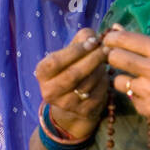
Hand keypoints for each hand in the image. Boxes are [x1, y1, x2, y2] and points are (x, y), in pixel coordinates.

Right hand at [35, 28, 109, 142]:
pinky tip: (105, 76)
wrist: (73, 100)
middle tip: (106, 50)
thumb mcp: (71, 51)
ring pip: (87, 85)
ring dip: (100, 71)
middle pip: (73, 75)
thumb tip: (92, 37)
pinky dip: (104, 83)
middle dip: (93, 59)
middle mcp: (49, 91)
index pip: (56, 61)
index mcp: (42, 73)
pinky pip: (98, 95)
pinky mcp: (82, 112)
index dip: (76, 51)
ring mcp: (65, 104)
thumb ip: (81, 39)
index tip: (94, 42)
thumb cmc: (72, 67)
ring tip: (105, 62)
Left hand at [101, 26, 149, 127]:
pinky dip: (137, 97)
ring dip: (125, 80)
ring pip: (118, 81)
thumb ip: (142, 43)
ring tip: (142, 81)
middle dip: (112, 57)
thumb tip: (115, 28)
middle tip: (118, 59)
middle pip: (114, 58)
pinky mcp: (148, 111)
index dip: (111, 39)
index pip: (123, 39)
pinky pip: (130, 98)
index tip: (109, 41)